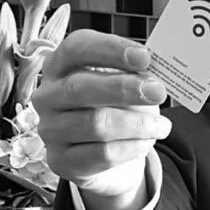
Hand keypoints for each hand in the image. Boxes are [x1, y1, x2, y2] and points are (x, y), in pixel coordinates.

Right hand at [33, 30, 171, 200]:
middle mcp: (47, 96)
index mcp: (59, 66)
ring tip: (161, 125)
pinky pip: (101, 154)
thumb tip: (155, 76)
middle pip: (80, 87)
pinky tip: (147, 142)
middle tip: (157, 92)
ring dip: (136, 124)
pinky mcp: (62, 161)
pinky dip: (131, 147)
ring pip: (94, 125)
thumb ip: (136, 75)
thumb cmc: (116, 109)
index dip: (110, 50)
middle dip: (124, 89)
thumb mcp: (126, 85)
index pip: (76, 48)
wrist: (110, 155)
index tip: (144, 56)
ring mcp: (50, 130)